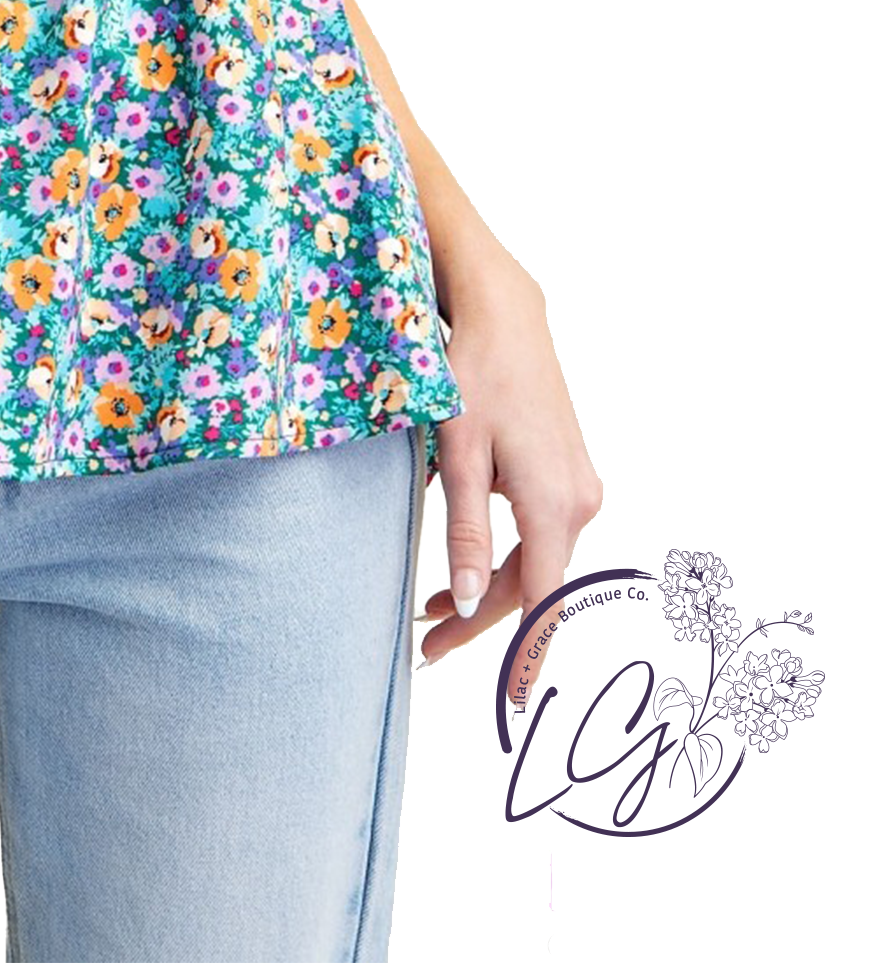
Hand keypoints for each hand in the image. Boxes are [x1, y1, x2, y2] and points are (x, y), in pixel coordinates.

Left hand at [419, 252, 603, 709]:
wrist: (506, 315)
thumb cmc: (474, 374)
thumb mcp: (458, 454)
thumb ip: (465, 532)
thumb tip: (469, 602)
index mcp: (555, 504)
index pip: (539, 600)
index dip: (513, 650)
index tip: (490, 691)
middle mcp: (581, 501)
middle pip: (535, 584)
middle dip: (482, 619)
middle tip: (424, 642)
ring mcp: (581, 484)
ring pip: (537, 559)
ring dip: (492, 587)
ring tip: (433, 607)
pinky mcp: (571, 471)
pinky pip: (541, 532)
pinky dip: (508, 556)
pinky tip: (469, 564)